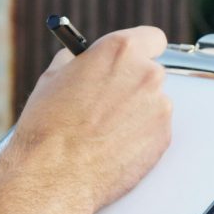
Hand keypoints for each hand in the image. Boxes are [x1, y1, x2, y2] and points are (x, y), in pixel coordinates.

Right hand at [12, 26, 171, 213]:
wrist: (54, 174)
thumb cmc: (49, 127)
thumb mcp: (54, 77)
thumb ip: (81, 61)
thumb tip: (86, 59)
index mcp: (121, 51)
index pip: (152, 38)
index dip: (142, 49)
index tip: (135, 58)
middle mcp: (147, 73)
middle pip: (151, 72)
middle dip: (134, 85)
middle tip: (111, 102)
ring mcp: (160, 106)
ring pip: (153, 103)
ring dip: (137, 112)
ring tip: (105, 131)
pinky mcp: (164, 136)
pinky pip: (155, 130)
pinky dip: (141, 137)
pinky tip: (114, 147)